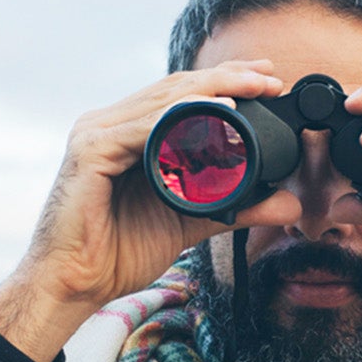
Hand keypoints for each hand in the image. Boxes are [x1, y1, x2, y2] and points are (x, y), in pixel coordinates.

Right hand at [0, 61, 308, 361]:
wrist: (74, 285)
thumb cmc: (118, 253)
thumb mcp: (190, 220)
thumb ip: (235, 206)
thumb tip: (287, 203)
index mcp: (127, 134)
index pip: (180, 96)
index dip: (224, 82)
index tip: (267, 79)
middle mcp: (108, 125)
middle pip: (174, 89)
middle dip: (226, 77)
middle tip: (269, 75)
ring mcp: (95, 134)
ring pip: (161, 100)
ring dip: (210, 89)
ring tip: (251, 86)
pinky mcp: (88, 151)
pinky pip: (138, 128)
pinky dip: (176, 118)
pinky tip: (209, 112)